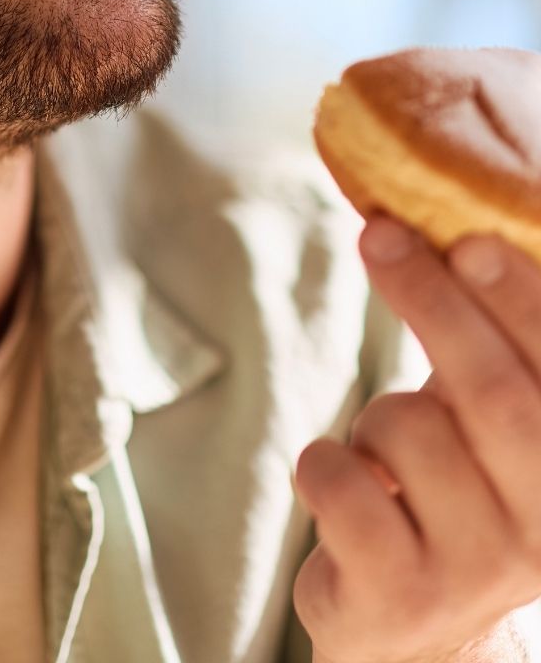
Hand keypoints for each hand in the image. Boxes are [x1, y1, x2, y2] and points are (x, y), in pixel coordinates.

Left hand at [293, 218, 540, 662]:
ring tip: (383, 460)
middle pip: (496, 394)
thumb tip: (450, 223)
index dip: (521, 300)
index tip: (470, 236)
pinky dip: (324, 461)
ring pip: (403, 428)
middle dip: (434, 303)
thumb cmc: (452, 498)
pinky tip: (346, 490)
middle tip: (380, 236)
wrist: (417, 635)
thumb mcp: (489, 428)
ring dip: (370, 418)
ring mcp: (480, 567)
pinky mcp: (401, 592)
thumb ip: (492, 350)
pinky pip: (339, 481)